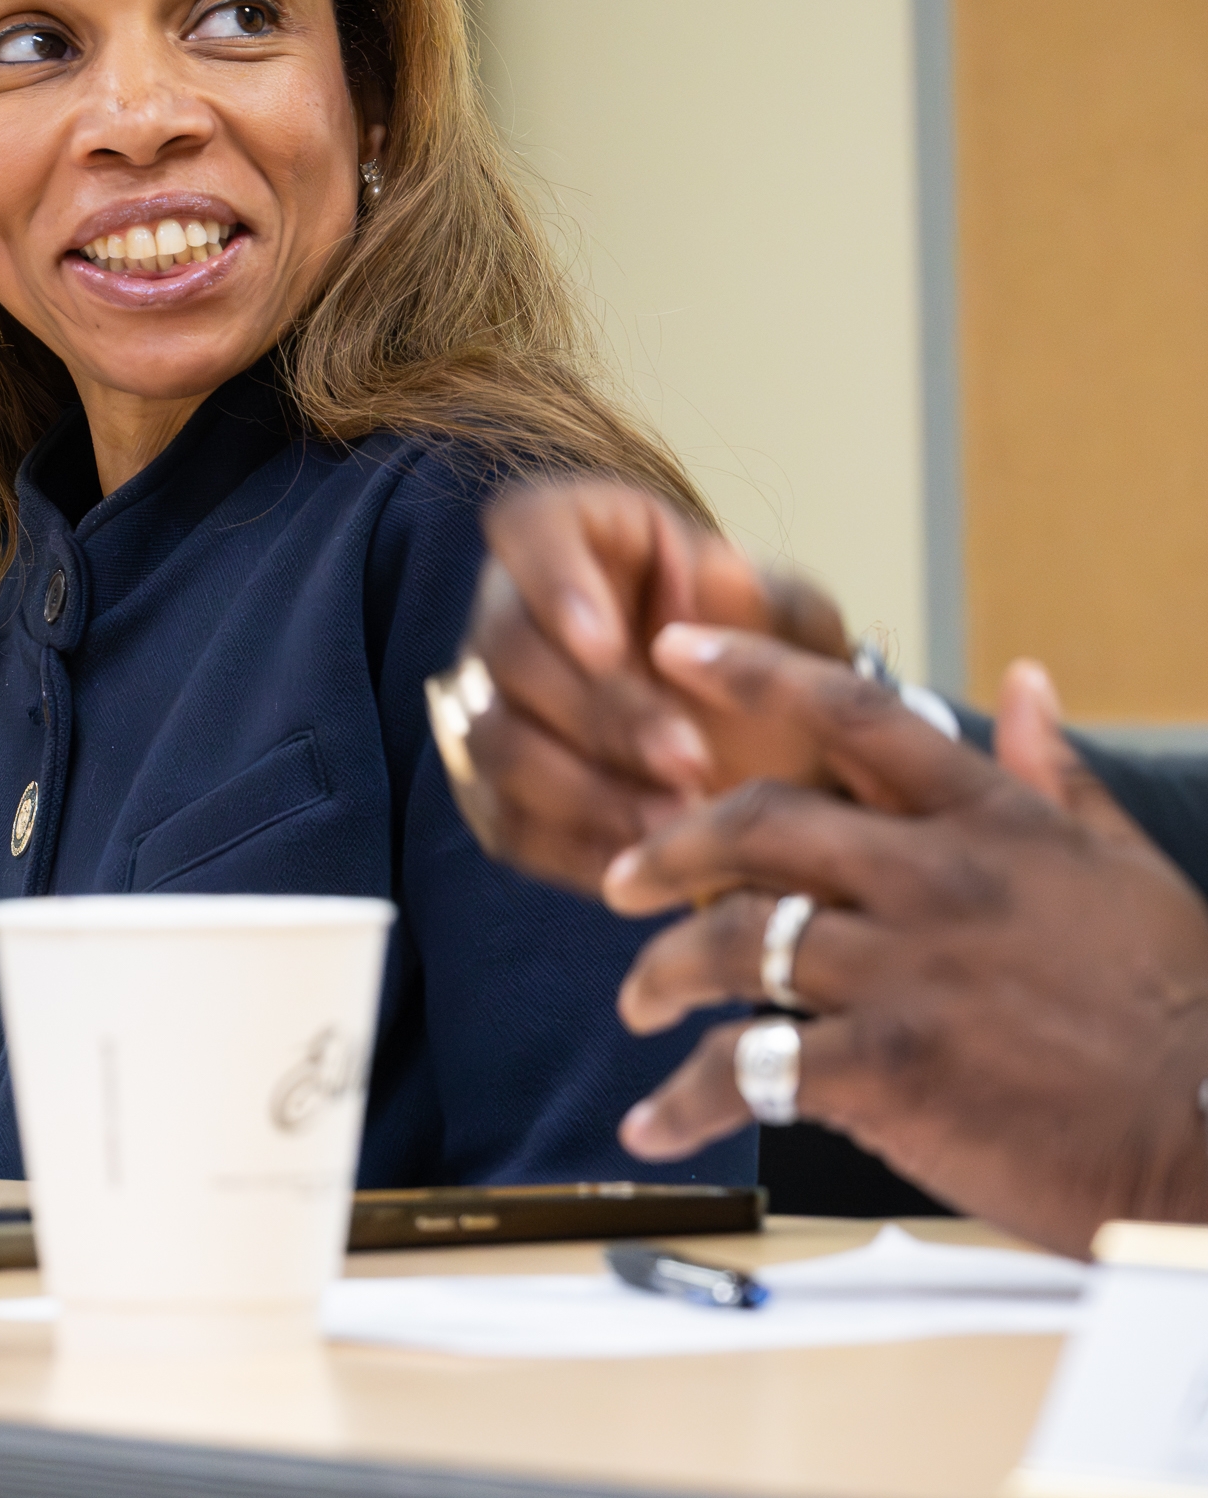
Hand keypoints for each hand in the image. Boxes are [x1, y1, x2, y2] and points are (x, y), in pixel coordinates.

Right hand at [443, 478, 850, 895]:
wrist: (757, 743)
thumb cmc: (766, 659)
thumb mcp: (790, 619)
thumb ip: (765, 599)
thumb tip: (725, 577)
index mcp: (572, 531)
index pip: (527, 530)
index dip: (552, 587)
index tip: (609, 647)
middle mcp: (508, 607)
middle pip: (508, 652)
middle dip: (598, 716)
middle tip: (688, 763)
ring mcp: (488, 699)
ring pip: (493, 741)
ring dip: (583, 790)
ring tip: (675, 824)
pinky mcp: (492, 785)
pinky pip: (505, 820)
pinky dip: (570, 846)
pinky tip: (641, 860)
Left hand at [603, 626, 1207, 1256]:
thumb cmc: (1182, 1016)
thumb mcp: (1129, 874)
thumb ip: (1056, 778)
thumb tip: (1024, 682)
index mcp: (994, 824)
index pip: (856, 715)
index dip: (754, 672)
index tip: (674, 649)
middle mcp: (938, 879)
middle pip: (759, 824)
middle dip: (669, 846)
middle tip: (620, 877)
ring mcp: (907, 970)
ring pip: (733, 942)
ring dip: (662, 972)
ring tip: (639, 999)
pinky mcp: (889, 1067)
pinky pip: (747, 1068)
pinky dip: (687, 1099)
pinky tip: (657, 1123)